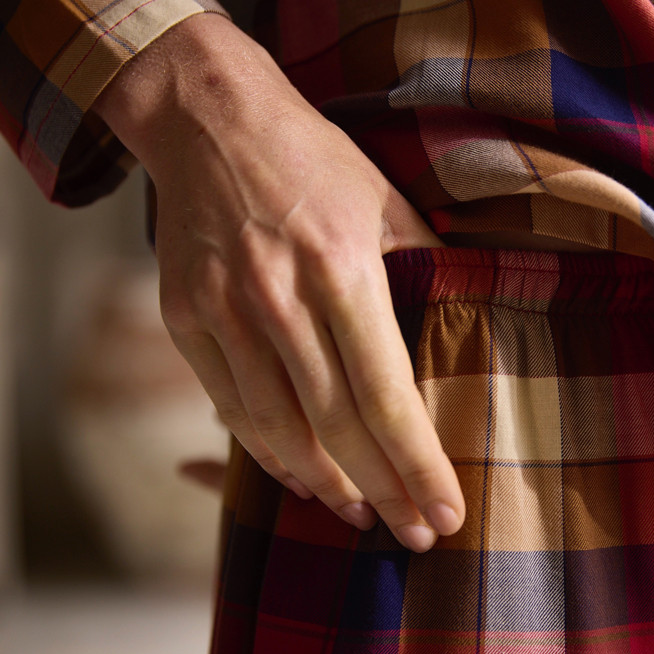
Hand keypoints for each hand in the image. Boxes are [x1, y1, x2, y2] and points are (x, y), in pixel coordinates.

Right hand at [93, 14, 463, 550]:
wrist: (209, 119)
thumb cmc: (313, 160)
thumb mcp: (387, 201)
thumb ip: (427, 269)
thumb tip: (467, 324)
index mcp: (344, 271)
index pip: (389, 395)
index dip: (419, 464)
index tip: (447, 510)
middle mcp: (281, 300)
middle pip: (339, 426)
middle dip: (383, 492)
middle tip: (414, 534)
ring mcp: (225, 313)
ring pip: (279, 430)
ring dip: (325, 484)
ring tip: (360, 515)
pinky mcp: (186, 319)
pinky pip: (230, 407)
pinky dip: (266, 451)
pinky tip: (299, 474)